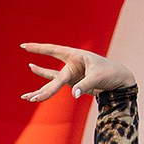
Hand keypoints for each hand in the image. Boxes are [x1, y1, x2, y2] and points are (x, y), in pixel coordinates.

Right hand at [19, 44, 134, 100]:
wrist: (119, 80)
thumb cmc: (110, 72)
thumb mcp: (98, 77)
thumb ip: (84, 85)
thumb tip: (73, 95)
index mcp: (75, 56)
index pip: (52, 50)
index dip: (38, 48)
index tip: (24, 46)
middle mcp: (70, 64)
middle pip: (52, 76)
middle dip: (41, 87)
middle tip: (29, 95)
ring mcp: (70, 74)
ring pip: (51, 83)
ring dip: (40, 91)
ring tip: (25, 98)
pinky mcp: (72, 83)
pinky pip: (56, 86)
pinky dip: (46, 91)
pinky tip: (34, 94)